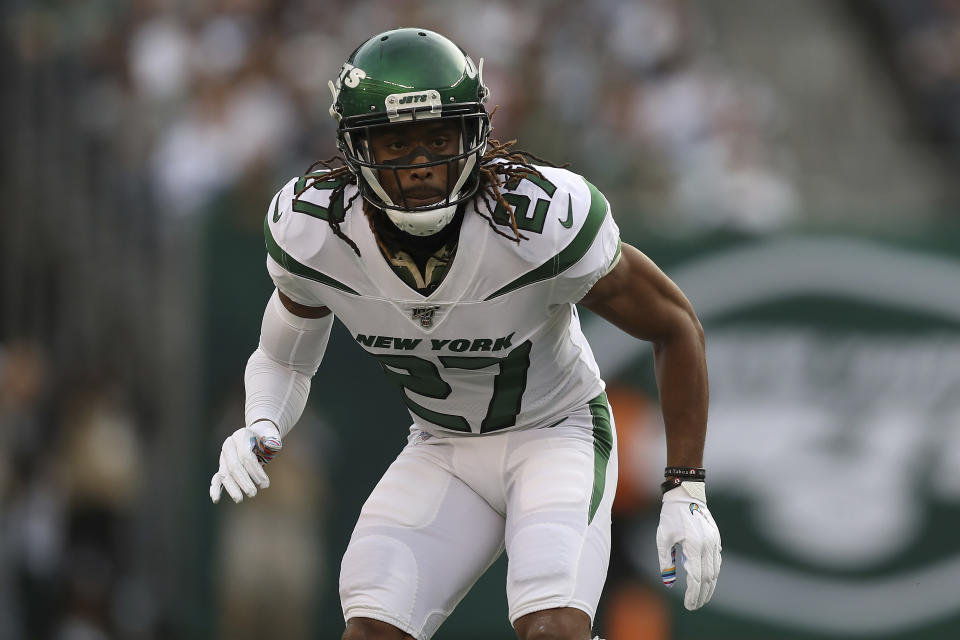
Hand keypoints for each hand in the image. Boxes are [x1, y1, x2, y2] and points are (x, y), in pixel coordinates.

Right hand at [209, 421, 281, 503]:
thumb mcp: (272, 435)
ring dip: (232, 488)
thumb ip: (273, 438)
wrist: (257, 436)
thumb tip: (273, 445)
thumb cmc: (266, 437)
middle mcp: (229, 445)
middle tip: (253, 494)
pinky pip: (216, 478)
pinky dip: (215, 489)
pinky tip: (216, 500)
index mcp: (240, 436)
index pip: (246, 456)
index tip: (265, 484)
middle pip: (234, 466)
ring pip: (224, 474)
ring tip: (239, 499)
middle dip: (243, 481)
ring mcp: (224, 456)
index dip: (255, 471)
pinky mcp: (222, 466)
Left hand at [656, 481, 721, 609]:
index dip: (694, 594)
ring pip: (715, 571)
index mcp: (694, 546)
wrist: (686, 494)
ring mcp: (714, 542)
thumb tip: (669, 583)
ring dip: (709, 586)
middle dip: (702, 595)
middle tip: (694, 606)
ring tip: (701, 598)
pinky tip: (706, 581)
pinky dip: (712, 574)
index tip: (689, 605)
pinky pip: (717, 561)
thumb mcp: (663, 538)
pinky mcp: (716, 538)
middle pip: (709, 578)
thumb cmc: (670, 516)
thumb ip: (666, 561)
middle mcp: (707, 545)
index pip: (697, 578)